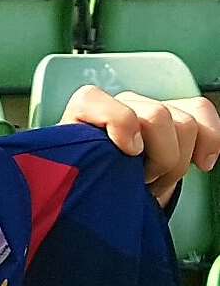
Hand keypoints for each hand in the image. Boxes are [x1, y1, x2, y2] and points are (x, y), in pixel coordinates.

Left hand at [59, 86, 219, 205]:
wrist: (106, 185)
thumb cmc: (91, 181)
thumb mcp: (78, 181)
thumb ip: (80, 171)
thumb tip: (93, 182)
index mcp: (83, 115)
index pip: (96, 100)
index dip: (121, 123)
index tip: (130, 152)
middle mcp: (117, 105)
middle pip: (157, 115)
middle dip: (159, 159)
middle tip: (145, 182)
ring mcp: (146, 108)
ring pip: (184, 121)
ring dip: (179, 160)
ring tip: (159, 178)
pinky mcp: (174, 115)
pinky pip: (201, 112)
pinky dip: (210, 139)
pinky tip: (202, 163)